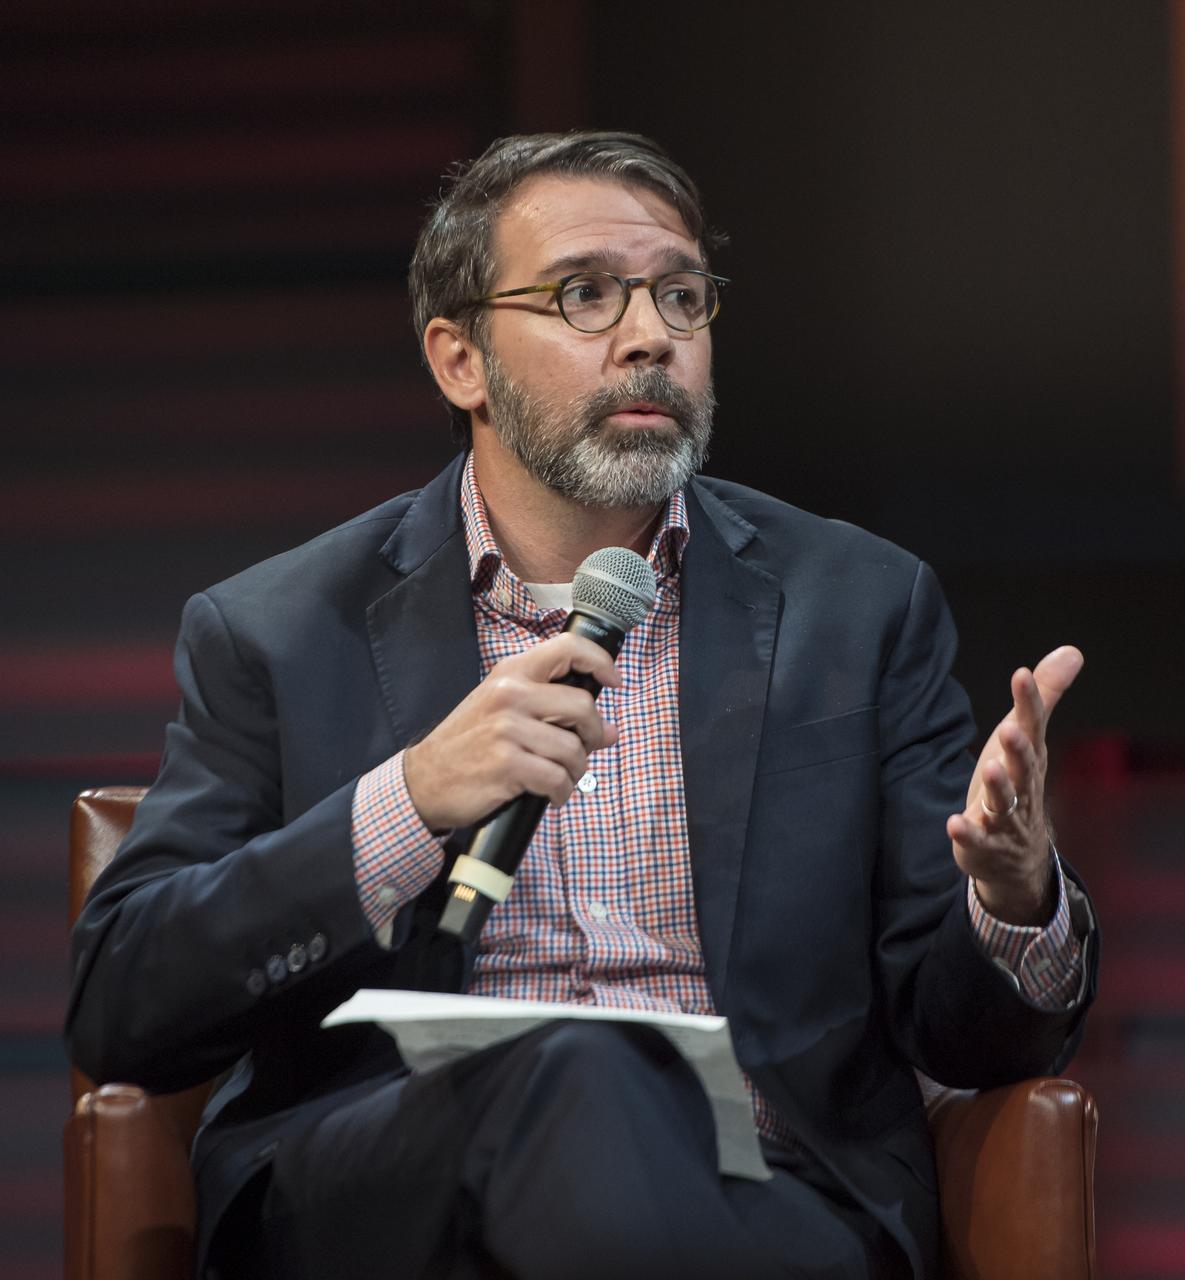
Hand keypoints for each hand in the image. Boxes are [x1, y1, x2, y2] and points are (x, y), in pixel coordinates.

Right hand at [403, 633, 620, 831]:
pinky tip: (551, 794)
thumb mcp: (505, 713)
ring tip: (561, 778)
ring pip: (574, 749)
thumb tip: (611, 730)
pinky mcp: (506, 764)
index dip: (600, 662)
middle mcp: (510, 693)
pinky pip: (557, 779)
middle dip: (592, 735)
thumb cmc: (468, 744)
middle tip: (582, 750)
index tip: (613, 681)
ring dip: (576, 771)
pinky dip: (561, 792)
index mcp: (512, 673)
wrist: (425, 779)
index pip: (568, 649)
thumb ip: (555, 713)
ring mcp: (507, 729)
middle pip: (583, 706)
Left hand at [946, 645, 1083, 925]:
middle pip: (1023, 767)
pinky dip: (967, 832)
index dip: (1028, 702)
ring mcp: (1006, 819)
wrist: (1017, 857)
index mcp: (1030, 759)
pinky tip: (954, 821)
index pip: (1032, 727)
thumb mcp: (1026, 739)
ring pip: (1005, 802)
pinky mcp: (984, 843)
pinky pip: (978, 838)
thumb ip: (1042, 697)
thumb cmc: (1018, 784)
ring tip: (989, 768)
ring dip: (998, 787)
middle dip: (1018, 749)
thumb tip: (1072, 651)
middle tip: (1009, 728)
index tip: (1021, 674)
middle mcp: (1023, 788)